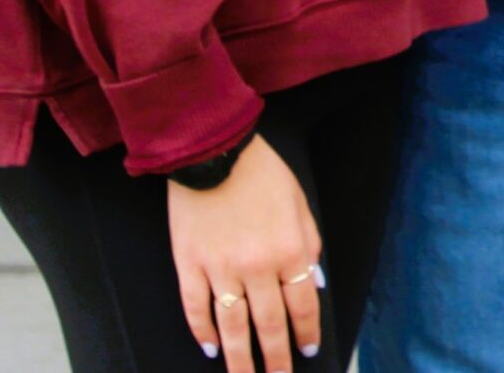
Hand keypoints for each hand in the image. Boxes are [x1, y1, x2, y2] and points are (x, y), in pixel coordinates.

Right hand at [167, 136, 323, 371]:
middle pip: (268, 325)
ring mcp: (219, 269)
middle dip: (276, 358)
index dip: (306, 333)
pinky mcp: (188, 265)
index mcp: (290, 251)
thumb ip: (310, 246)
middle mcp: (257, 267)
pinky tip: (212, 348)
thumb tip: (315, 284)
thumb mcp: (301, 206)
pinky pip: (196, 308)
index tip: (309, 351)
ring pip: (232, 326)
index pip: (302, 306)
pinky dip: (203, 332)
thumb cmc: (264, 176)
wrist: (215, 152)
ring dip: (241, 359)